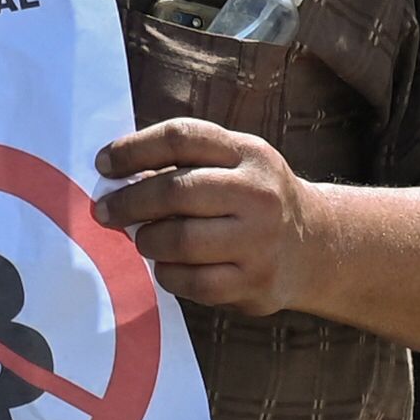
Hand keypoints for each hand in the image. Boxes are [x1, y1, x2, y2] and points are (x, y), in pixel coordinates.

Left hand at [92, 118, 311, 310]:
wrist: (316, 245)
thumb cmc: (252, 199)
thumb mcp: (234, 163)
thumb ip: (184, 163)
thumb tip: (116, 178)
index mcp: (249, 153)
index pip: (181, 137)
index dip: (133, 149)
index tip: (104, 164)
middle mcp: (258, 193)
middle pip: (176, 191)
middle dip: (129, 202)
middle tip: (104, 211)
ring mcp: (260, 240)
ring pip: (180, 240)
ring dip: (147, 240)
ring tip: (142, 239)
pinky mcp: (255, 282)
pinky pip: (193, 281)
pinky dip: (168, 274)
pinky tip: (168, 266)